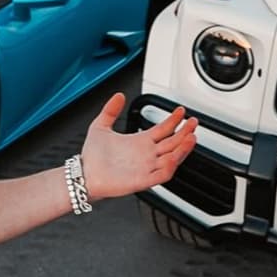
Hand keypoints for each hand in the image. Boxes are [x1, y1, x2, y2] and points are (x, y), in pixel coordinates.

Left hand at [79, 93, 197, 201]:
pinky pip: (162, 175)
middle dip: (185, 132)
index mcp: (139, 142)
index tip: (181, 111)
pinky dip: (170, 166)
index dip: (174, 120)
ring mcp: (146, 168)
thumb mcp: (100, 127)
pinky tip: (175, 156)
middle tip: (193, 122)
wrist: (83, 174)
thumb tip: (118, 95)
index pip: (163, 130)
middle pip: (172, 143)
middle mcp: (146, 155)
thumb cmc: (92, 157)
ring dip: (183, 149)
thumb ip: (110, 110)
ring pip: (172, 158)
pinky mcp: (142, 180)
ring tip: (191, 137)